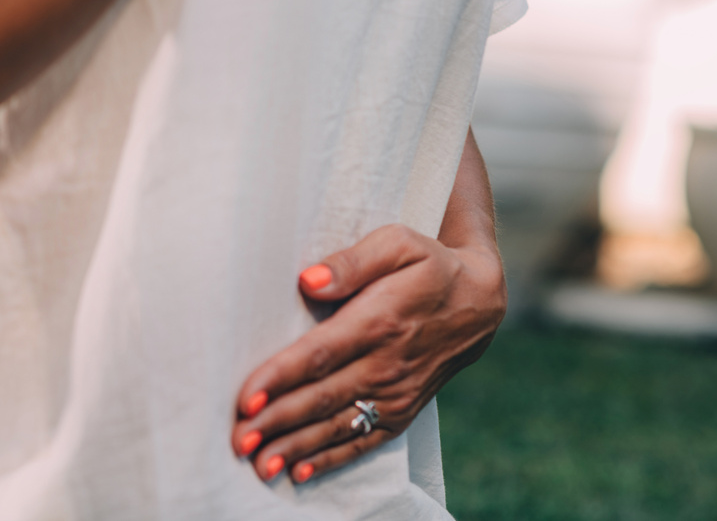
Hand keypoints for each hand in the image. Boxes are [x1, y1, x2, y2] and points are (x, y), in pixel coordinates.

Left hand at [229, 224, 505, 483]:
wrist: (480, 302)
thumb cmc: (428, 265)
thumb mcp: (398, 243)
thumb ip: (352, 261)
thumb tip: (308, 279)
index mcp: (379, 321)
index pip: (320, 354)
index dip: (281, 378)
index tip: (246, 398)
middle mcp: (387, 365)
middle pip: (322, 398)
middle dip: (277, 421)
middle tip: (237, 439)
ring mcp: (396, 394)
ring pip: (338, 426)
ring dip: (296, 447)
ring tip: (259, 464)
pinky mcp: (402, 411)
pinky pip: (363, 441)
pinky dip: (331, 459)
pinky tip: (299, 473)